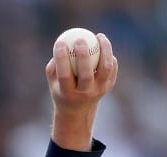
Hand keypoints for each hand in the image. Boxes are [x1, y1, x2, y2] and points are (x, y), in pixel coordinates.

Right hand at [45, 31, 118, 149]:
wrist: (78, 110)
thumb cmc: (62, 89)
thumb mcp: (53, 81)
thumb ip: (54, 64)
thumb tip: (61, 43)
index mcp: (68, 94)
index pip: (64, 76)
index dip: (62, 58)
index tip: (61, 43)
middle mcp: (85, 94)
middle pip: (86, 74)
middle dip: (83, 55)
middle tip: (80, 39)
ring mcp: (99, 91)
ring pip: (105, 68)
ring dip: (104, 50)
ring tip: (99, 36)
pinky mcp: (109, 86)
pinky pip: (112, 67)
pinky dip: (108, 55)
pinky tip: (103, 45)